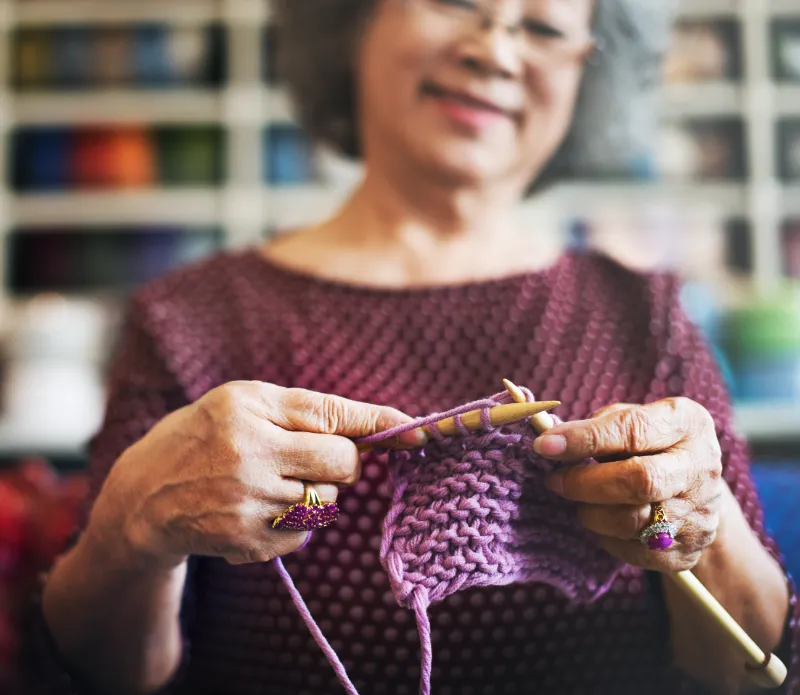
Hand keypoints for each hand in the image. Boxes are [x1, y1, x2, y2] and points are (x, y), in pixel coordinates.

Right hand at [89, 382, 421, 568]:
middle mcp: (248, 456)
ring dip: (314, 491)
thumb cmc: (202, 437)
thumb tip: (373, 429)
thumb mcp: (242, 403)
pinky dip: (295, 520)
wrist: (143, 498)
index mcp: (247, 410)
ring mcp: (248, 504)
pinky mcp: (248, 542)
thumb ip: (304, 411)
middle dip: (344, 462)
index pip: (331, 415)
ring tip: (270, 482)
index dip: (380, 423)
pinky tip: (258, 508)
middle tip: (314, 458)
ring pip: (328, 499)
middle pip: (344, 464)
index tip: (418, 429)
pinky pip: (305, 532)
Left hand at [532, 397, 723, 571]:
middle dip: (585, 483)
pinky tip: (599, 518)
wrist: (696, 487)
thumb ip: (599, 425)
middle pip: (640, 481)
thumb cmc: (649, 443)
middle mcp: (699, 467)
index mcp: (686, 423)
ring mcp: (698, 512)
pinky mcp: (687, 550)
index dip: (584, 439)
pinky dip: (605, 537)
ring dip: (591, 512)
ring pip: (633, 522)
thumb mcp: (633, 417)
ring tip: (576, 498)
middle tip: (554, 480)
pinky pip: (634, 551)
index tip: (544, 446)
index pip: (632, 430)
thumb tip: (554, 441)